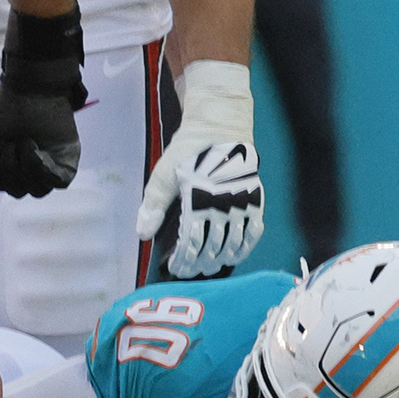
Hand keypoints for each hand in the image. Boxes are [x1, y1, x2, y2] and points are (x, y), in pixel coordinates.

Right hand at [0, 9, 86, 197]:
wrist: (29, 89)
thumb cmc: (5, 110)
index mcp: (11, 165)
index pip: (2, 186)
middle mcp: (30, 168)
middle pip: (17, 191)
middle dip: (7, 168)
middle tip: (7, 143)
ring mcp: (50, 167)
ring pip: (36, 190)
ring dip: (23, 167)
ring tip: (21, 141)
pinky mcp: (66, 163)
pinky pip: (55, 182)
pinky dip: (39, 167)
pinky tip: (32, 146)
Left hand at [137, 60, 266, 278]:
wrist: (221, 125)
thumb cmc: (189, 150)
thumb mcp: (164, 174)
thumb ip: (154, 206)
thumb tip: (143, 234)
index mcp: (200, 201)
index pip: (192, 243)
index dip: (184, 260)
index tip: (176, 269)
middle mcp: (224, 205)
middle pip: (214, 246)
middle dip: (201, 263)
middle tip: (193, 273)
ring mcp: (243, 203)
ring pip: (235, 242)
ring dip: (223, 258)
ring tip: (212, 267)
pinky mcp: (256, 198)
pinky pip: (254, 229)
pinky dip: (246, 245)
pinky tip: (238, 255)